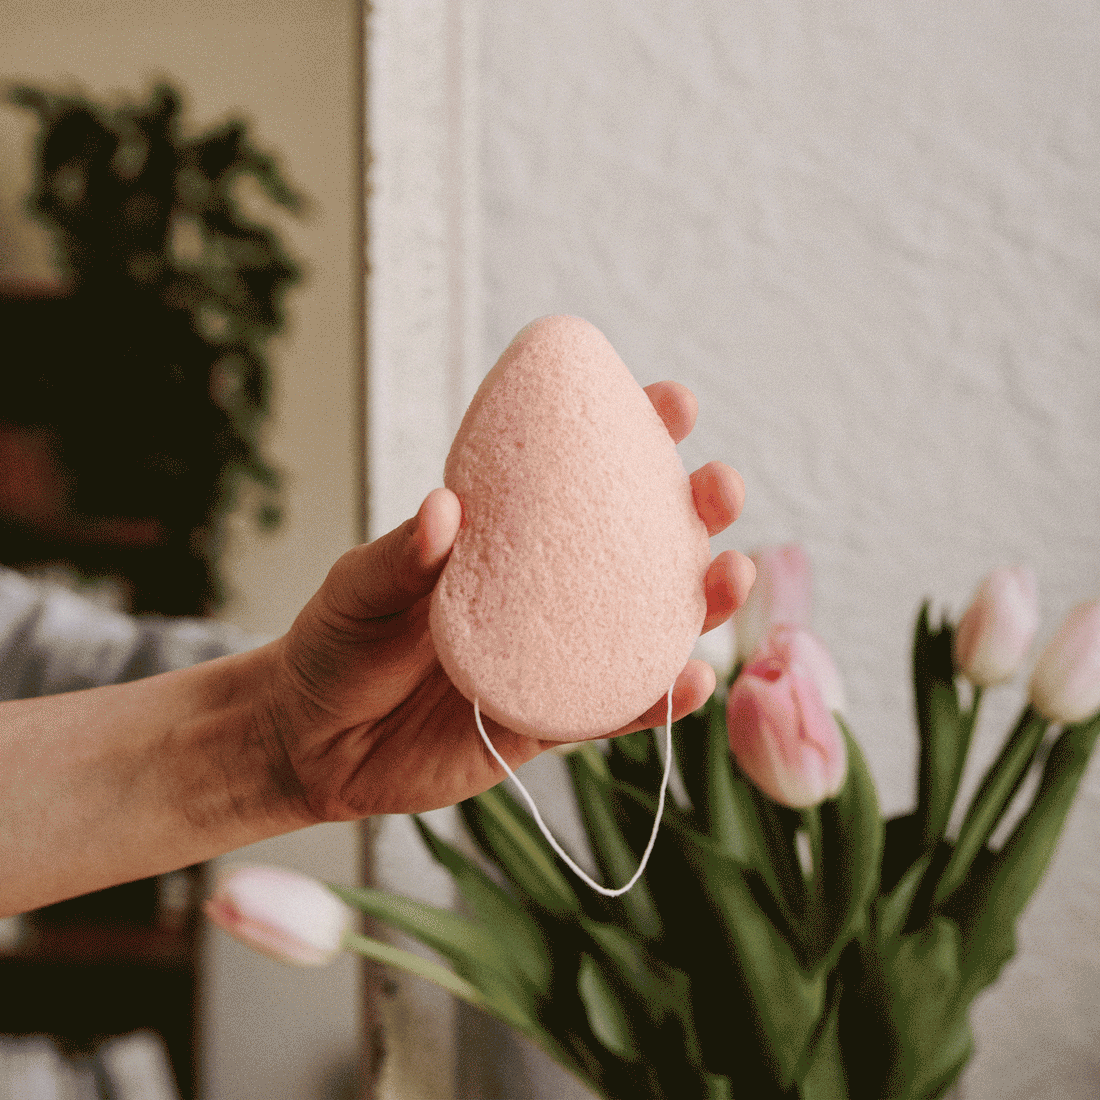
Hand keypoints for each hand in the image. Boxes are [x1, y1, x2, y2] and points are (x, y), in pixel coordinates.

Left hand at [263, 381, 755, 820]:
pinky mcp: (550, 721)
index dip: (631, 437)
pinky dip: (658, 700)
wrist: (316, 742)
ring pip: (645, 624)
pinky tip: (693, 679)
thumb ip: (402, 555)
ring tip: (732, 574)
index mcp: (503, 539)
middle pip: (637, 544)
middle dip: (692, 510)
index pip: (575, 477)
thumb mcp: (358, 588)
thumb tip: (445, 508)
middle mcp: (543, 591)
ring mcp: (553, 655)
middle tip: (720, 487)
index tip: (674, 405)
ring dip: (698, 599)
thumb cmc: (336, 646)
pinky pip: (614, 709)